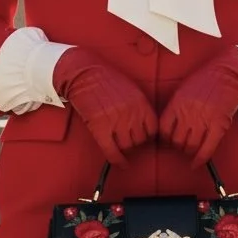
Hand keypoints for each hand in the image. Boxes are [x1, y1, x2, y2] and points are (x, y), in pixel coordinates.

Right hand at [53, 47, 156, 165]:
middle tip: (130, 144)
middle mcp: (131, 114)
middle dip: (136, 144)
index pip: (153, 129)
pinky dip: (117, 160)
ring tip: (121, 148)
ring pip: (128, 147)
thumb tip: (142, 124)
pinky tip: (120, 164)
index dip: (149, 137)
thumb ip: (138, 106)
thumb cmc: (106, 79)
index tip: (144, 139)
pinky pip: (112, 151)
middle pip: (141, 140)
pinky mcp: (100, 128)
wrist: (84, 73)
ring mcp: (116, 121)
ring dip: (125, 150)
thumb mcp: (130, 89)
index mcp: (141, 103)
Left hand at [159, 47, 237, 167]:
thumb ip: (175, 108)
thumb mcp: (183, 91)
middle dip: (177, 147)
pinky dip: (201, 159)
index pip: (164, 130)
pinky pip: (208, 149)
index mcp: (177, 104)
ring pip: (191, 147)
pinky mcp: (220, 125)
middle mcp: (189, 113)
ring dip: (189, 152)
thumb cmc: (205, 81)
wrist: (227, 73)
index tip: (168, 141)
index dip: (165, 139)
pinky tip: (197, 164)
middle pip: (176, 141)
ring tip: (191, 150)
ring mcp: (205, 120)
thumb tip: (170, 127)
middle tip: (181, 146)